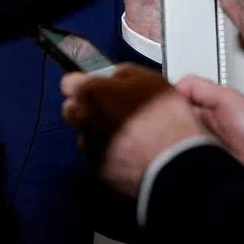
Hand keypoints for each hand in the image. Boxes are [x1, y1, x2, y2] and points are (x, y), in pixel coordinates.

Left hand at [61, 64, 205, 197]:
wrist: (175, 161)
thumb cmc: (164, 118)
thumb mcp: (150, 79)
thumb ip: (123, 74)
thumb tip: (115, 78)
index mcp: (91, 93)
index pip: (69, 83)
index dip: (84, 82)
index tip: (96, 86)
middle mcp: (83, 120)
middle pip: (72, 109)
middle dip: (86, 107)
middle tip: (111, 107)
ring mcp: (89, 146)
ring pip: (85, 134)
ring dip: (98, 131)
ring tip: (127, 132)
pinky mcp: (98, 169)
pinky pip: (98, 155)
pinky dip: (109, 152)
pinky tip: (130, 150)